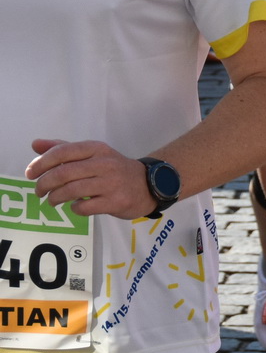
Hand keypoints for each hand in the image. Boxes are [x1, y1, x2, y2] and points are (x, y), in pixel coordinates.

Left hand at [26, 139, 155, 219]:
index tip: (30, 174)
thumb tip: (35, 144)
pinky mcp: (116, 202)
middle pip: (63, 173)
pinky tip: (74, 206)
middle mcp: (105, 163)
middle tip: (38, 191)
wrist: (149, 185)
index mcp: (97, 148)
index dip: (41, 163)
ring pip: (71, 191)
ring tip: (52, 200)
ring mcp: (111, 183)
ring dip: (54, 198)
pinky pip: (84, 207)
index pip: (62, 152)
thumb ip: (64, 148)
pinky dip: (73, 208)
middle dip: (43, 184)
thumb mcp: (93, 154)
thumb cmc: (114, 169)